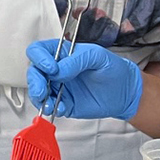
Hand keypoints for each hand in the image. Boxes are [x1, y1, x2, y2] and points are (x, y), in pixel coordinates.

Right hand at [26, 41, 141, 119]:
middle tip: (43, 89)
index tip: (51, 68)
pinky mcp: (63, 103)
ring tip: (49, 102)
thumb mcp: (98, 56)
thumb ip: (77, 60)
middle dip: (35, 81)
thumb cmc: (113, 69)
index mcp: (62, 53)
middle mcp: (56, 70)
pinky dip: (51, 108)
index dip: (39, 58)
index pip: (39, 50)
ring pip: (37, 90)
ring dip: (39, 97)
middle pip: (33, 72)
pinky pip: (50, 106)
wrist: (125, 92)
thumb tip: (58, 71)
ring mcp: (58, 87)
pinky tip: (62, 108)